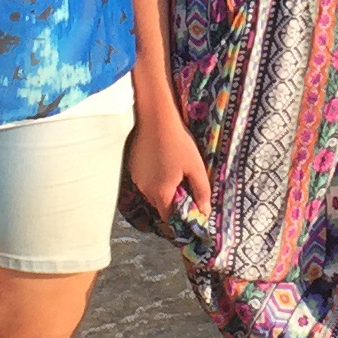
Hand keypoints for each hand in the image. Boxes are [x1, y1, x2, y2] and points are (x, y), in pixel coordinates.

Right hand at [126, 111, 214, 226]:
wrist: (156, 119)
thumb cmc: (178, 143)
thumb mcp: (196, 167)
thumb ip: (201, 191)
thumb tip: (204, 212)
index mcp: (161, 192)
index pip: (168, 216)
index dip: (179, 217)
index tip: (189, 211)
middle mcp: (145, 188)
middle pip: (159, 205)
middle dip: (171, 202)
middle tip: (184, 188)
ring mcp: (136, 177)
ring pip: (150, 192)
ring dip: (161, 189)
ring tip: (173, 173)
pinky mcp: (132, 166)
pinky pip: (144, 180)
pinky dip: (153, 178)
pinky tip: (162, 163)